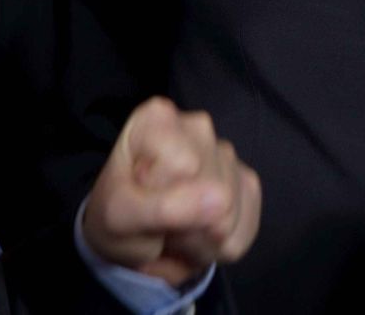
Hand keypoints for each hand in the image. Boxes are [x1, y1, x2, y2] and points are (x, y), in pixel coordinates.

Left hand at [81, 96, 261, 286]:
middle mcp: (198, 127)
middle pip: (216, 192)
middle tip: (159, 219)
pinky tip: (196, 230)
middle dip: (186, 223)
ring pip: (231, 213)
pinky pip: (245, 229)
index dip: (162, 197)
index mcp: (156, 120)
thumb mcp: (120, 216)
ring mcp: (226, 153)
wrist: (130, 233)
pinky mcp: (246, 183)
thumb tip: (220, 200)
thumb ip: (162, 208)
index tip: (142, 197)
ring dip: (200, 237)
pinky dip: (219, 245)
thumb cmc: (118, 215)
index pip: (184, 165)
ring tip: (174, 225)